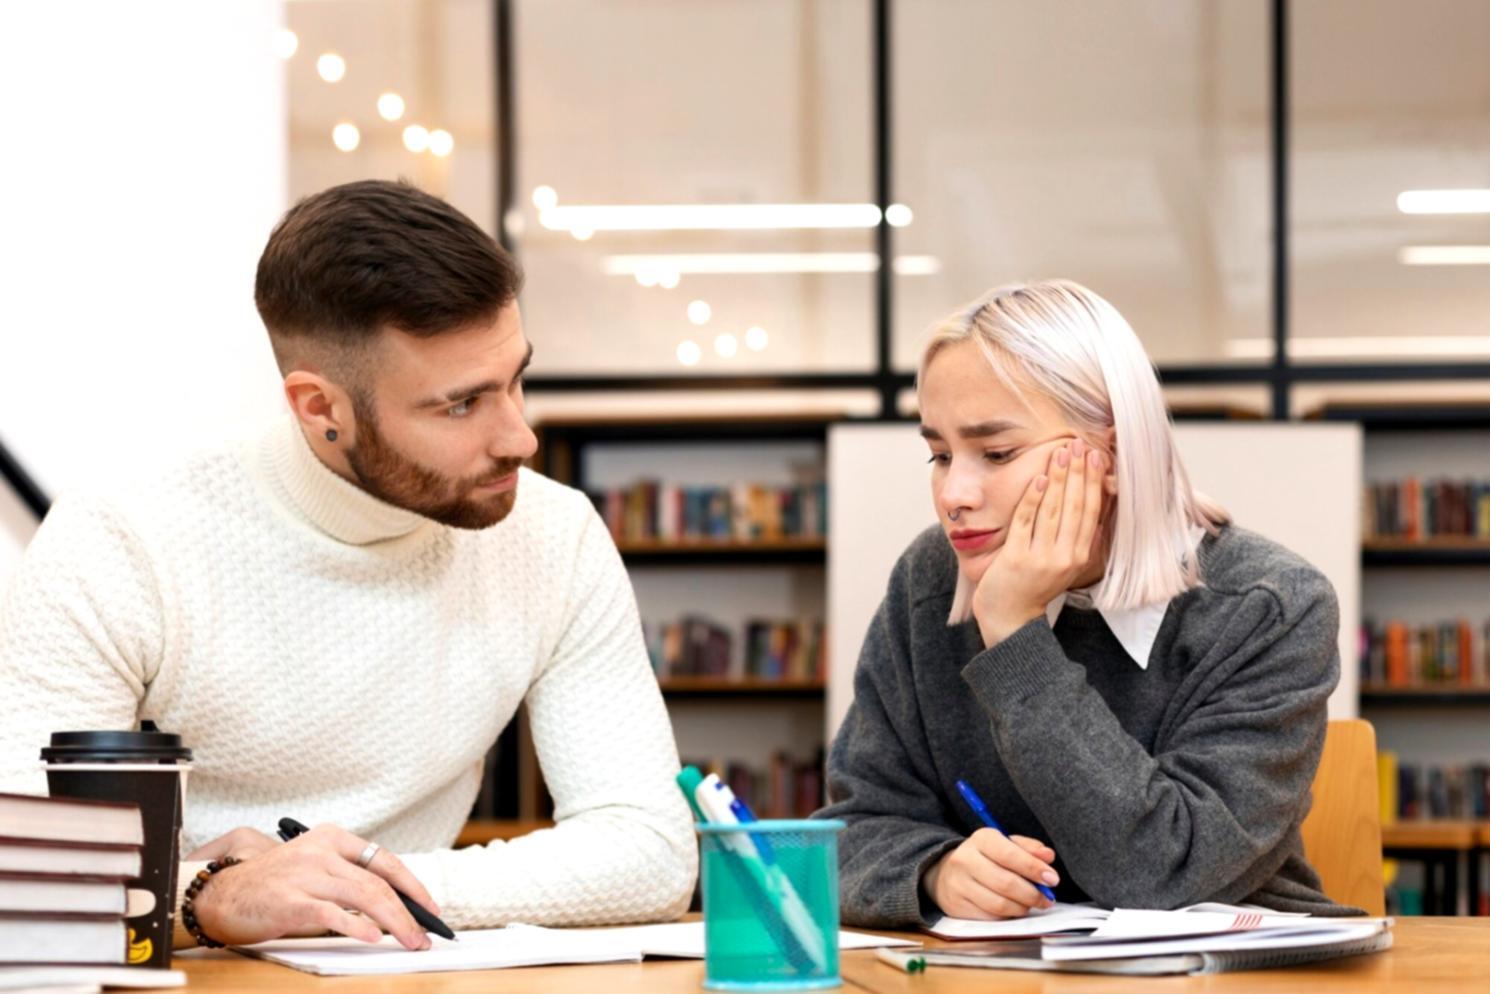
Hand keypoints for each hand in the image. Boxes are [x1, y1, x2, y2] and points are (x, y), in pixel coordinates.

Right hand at [190, 823, 441, 949]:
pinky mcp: (291, 902)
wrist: (217, 896)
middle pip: (378, 882)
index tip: (430, 907)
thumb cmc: (267, 886)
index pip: (384, 859)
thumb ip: (345, 877)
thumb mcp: (311, 867)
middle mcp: (321, 852)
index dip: (412, 885)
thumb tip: (389, 904)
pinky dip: (359, 927)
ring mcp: (306, 875)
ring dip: (395, 923)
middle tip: (425, 935)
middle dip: (409, 911)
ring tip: (410, 942)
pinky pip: (334, 914)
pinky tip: (375, 937)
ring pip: (365, 897)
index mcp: (331, 839)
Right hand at [923, 830, 1059, 918]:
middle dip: (1032, 894)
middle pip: (1006, 883)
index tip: (1053, 879)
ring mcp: (958, 885)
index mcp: (980, 839)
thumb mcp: (1004, 844)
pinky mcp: (956, 907)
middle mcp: (965, 860)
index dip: (1034, 869)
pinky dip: (1007, 916)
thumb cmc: (985, 857)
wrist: (945, 872)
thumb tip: (1048, 857)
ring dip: (1022, 907)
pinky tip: (1013, 909)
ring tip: (1030, 903)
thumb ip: (1028, 849)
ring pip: (999, 904)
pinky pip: (990, 918)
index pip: (1009, 855)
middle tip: (1047, 898)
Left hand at [972, 438, 1106, 647]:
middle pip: (1076, 506)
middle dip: (1078, 472)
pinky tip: (1040, 478)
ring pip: (1054, 510)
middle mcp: (1064, 556)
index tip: (1096, 456)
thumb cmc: (1034, 585)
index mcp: (1079, 555)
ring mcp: (1041, 558)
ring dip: (1059, 478)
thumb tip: (1095, 510)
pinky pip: (1026, 521)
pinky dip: (1033, 498)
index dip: (1093, 482)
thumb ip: (1079, 540)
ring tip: (1061, 452)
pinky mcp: (1017, 558)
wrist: (1008, 616)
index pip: (1090, 511)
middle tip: (1080, 444)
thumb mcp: (1064, 564)